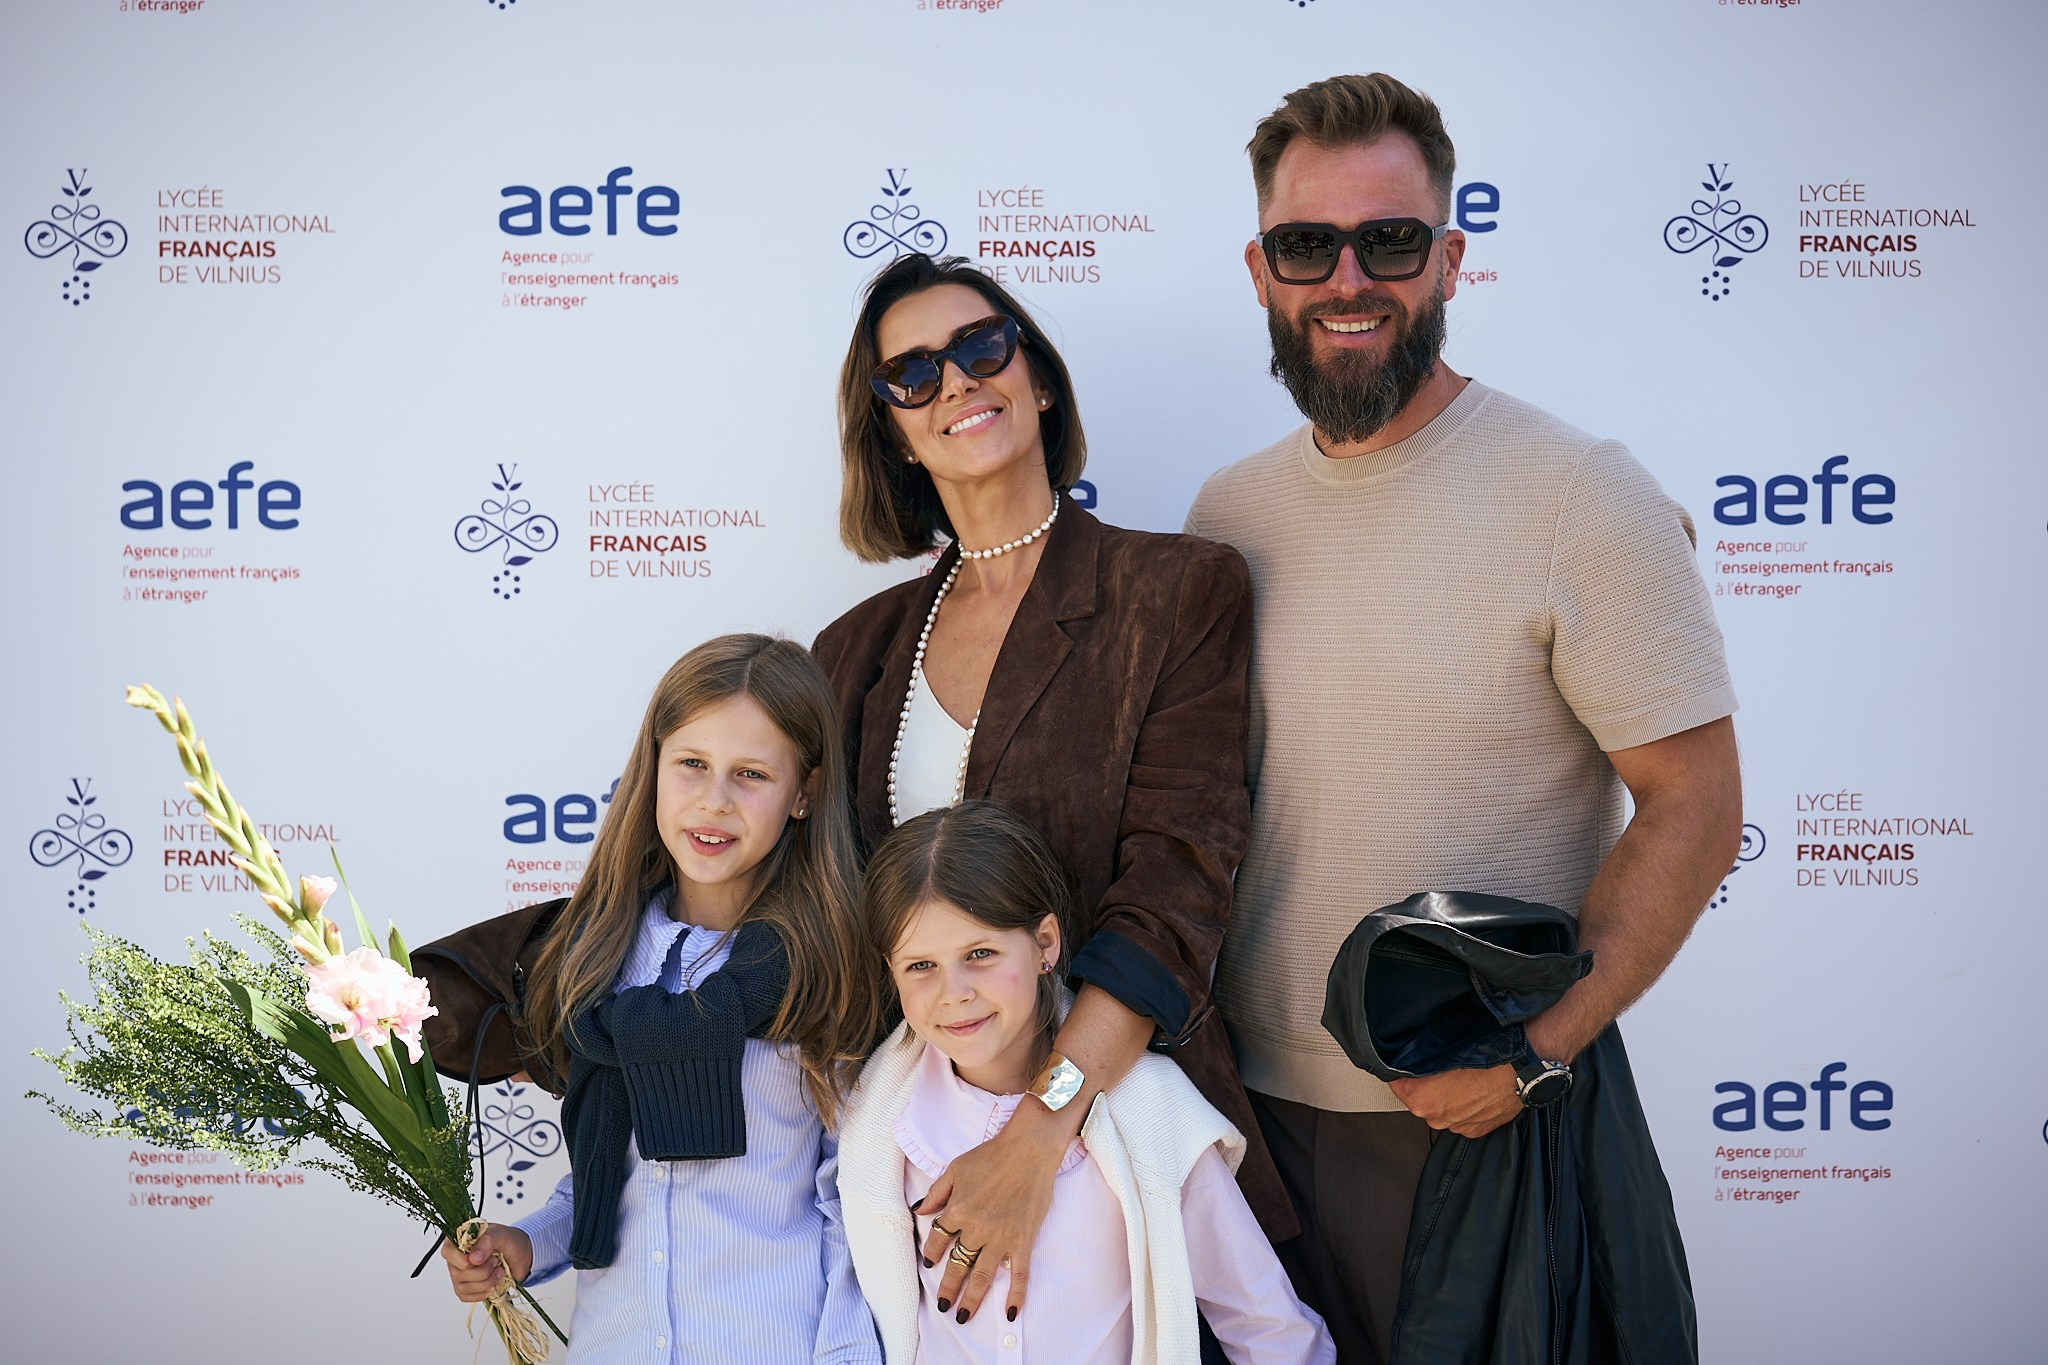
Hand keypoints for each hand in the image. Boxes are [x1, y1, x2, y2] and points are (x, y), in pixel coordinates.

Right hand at [442, 1223, 532, 1302]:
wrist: (521, 1256)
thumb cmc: (509, 1242)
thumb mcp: (501, 1235)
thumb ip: (487, 1242)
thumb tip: (473, 1258)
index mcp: (459, 1239)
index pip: (448, 1253)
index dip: (464, 1260)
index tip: (481, 1259)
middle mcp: (456, 1258)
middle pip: (457, 1274)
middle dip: (482, 1271)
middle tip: (496, 1261)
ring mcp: (459, 1275)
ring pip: (463, 1288)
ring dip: (486, 1282)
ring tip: (499, 1271)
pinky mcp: (466, 1288)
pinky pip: (466, 1297)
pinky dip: (482, 1293)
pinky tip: (493, 1285)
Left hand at [916, 1096, 1069, 1324]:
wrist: (1029, 1148)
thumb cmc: (991, 1154)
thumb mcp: (955, 1169)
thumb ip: (937, 1193)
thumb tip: (919, 1211)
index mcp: (957, 1211)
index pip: (938, 1240)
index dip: (932, 1253)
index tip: (930, 1263)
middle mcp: (976, 1229)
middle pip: (958, 1265)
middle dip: (948, 1288)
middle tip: (943, 1305)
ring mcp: (1001, 1238)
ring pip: (983, 1276)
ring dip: (972, 1299)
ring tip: (963, 1316)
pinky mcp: (1023, 1241)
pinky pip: (1019, 1274)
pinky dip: (1016, 1295)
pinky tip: (1012, 1313)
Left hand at [1389, 1064, 1521, 1138]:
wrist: (1521, 1070)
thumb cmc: (1485, 1056)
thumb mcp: (1442, 1047)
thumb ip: (1418, 1059)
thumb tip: (1408, 1058)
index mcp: (1420, 1099)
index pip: (1395, 1083)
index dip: (1400, 1070)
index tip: (1405, 1063)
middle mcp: (1435, 1119)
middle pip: (1418, 1098)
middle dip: (1424, 1085)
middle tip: (1439, 1068)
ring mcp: (1456, 1127)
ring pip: (1441, 1108)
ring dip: (1446, 1096)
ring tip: (1462, 1078)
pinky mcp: (1475, 1130)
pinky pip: (1460, 1116)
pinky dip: (1463, 1105)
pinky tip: (1474, 1090)